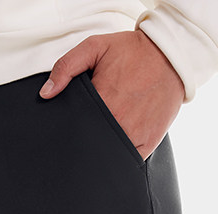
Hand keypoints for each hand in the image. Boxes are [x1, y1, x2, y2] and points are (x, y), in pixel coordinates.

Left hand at [39, 30, 183, 160]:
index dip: (69, 131)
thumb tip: (46, 92)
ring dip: (101, 152)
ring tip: (99, 140)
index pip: (75, 128)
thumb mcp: (95, 47)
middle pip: (90, 145)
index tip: (68, 130)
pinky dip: (119, 158)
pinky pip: (127, 161)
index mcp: (102, 101)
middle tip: (83, 135)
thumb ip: (66, 66)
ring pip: (107, 156)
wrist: (170, 57)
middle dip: (83, 143)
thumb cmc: (132, 52)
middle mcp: (117, 122)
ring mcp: (133, 136)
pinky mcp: (147, 144)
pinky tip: (115, 148)